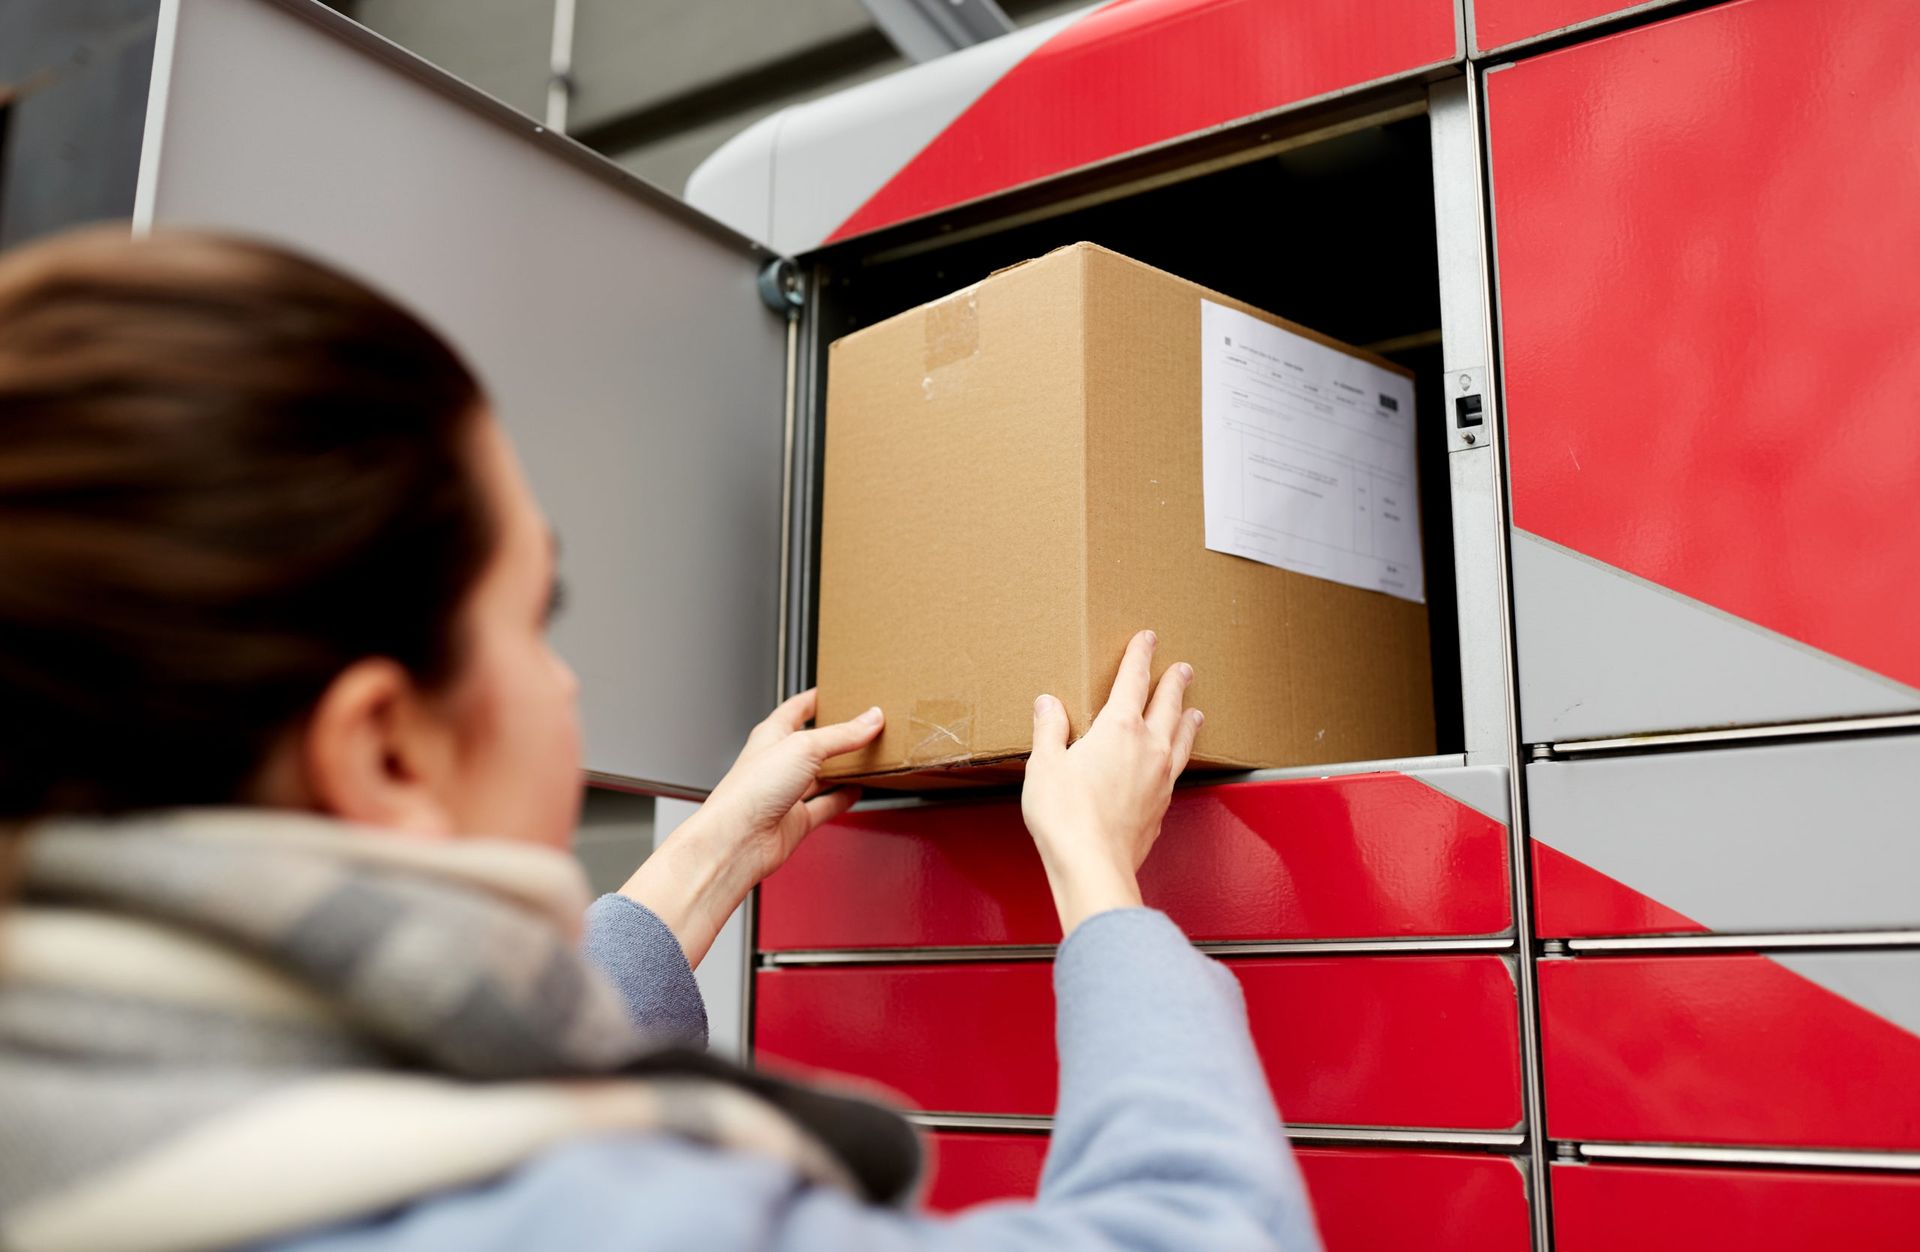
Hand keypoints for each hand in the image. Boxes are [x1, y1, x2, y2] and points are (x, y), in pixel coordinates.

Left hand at [698, 688, 882, 883]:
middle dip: (836, 734)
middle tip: (861, 724)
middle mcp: (778, 763)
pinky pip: (825, 805)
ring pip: (820, 776)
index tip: (836, 691)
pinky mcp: (795, 820)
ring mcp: (786, 793)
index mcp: (771, 736)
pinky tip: (856, 792)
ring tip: (866, 757)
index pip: (796, 709)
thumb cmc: (749, 791)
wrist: (738, 839)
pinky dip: (842, 798)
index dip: (816, 698)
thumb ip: (841, 735)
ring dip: (842, 767)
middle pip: (812, 743)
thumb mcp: (803, 748)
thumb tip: (870, 719)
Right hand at [1021, 630, 1202, 935]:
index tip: (1148, 639)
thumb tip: (1048, 705)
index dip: (1141, 656)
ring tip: (1194, 712)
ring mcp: (1160, 779)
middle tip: (1183, 669)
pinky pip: (1178, 770)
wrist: (1093, 865)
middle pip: (1167, 705)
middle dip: (1174, 683)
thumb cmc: (1067, 817)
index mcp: (1118, 729)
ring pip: (1181, 739)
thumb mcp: (1045, 765)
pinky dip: (1180, 756)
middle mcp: (1148, 749)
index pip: (1133, 681)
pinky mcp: (1161, 807)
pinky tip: (1176, 763)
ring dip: (1187, 720)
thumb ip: (1049, 730)